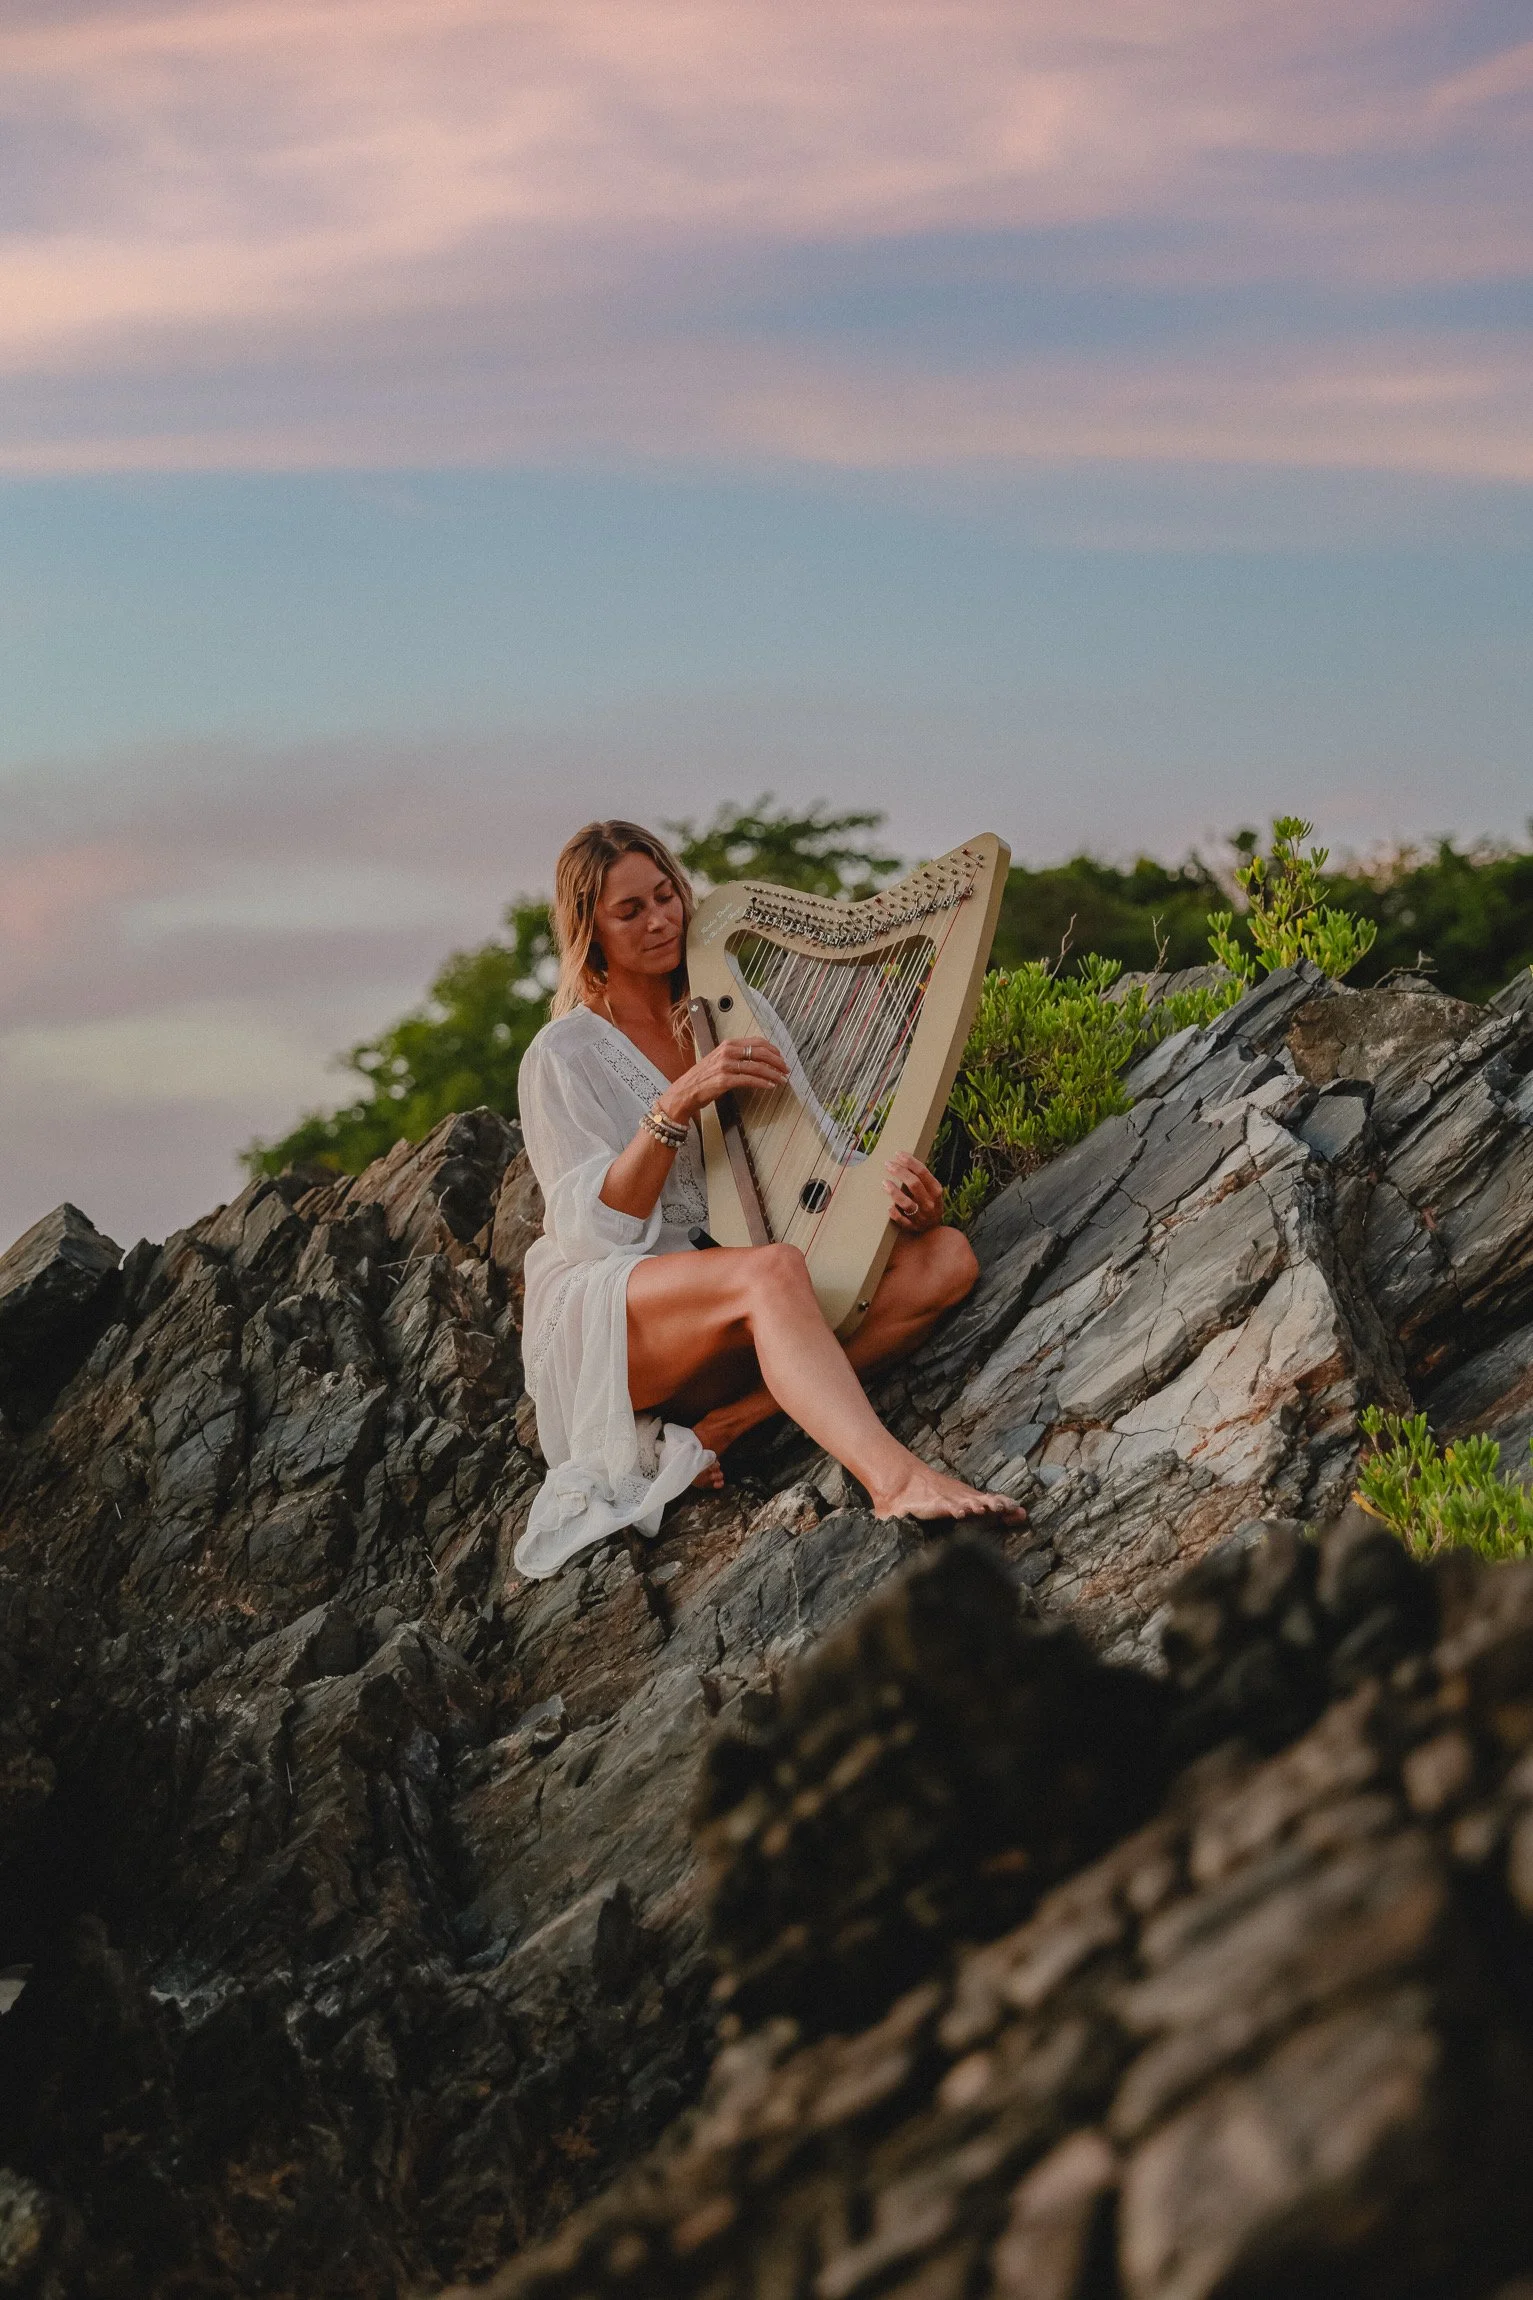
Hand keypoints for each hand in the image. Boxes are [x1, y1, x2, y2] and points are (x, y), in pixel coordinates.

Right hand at [659, 1033, 789, 1124]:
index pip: (756, 1042)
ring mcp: (725, 1066)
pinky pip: (749, 1080)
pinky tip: (770, 1086)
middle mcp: (727, 1052)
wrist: (685, 1092)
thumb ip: (736, 1057)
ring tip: (781, 1079)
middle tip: (785, 1069)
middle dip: (777, 1061)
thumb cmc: (702, 1078)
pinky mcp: (724, 1080)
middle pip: (760, 1052)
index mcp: (727, 1045)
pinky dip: (762, 1082)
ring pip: (757, 1067)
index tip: (781, 1057)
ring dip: (773, 1073)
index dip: (772, 1049)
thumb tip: (757, 1060)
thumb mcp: (718, 1060)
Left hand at [883, 1152, 943, 1233]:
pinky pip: (902, 1221)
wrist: (933, 1230)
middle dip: (900, 1172)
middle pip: (914, 1184)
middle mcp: (930, 1203)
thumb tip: (903, 1158)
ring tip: (884, 1182)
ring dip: (894, 1192)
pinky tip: (888, 1207)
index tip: (898, 1154)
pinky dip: (895, 1214)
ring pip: (907, 1204)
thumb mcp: (931, 1191)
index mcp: (936, 1191)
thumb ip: (921, 1178)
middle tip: (888, 1164)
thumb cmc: (928, 1203)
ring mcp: (921, 1217)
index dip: (910, 1161)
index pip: (923, 1172)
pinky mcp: (911, 1227)